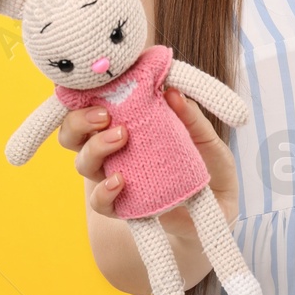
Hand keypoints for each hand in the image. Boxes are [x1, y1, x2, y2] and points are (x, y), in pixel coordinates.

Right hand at [58, 89, 242, 230]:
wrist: (219, 210)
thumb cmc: (208, 167)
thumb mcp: (206, 138)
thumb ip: (190, 117)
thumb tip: (172, 92)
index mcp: (129, 126)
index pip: (94, 107)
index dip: (87, 95)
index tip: (101, 85)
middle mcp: (114, 151)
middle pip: (74, 134)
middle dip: (79, 120)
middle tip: (104, 115)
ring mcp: (115, 178)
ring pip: (83, 162)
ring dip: (95, 147)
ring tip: (120, 137)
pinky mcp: (123, 208)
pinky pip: (101, 202)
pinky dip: (104, 190)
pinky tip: (119, 181)